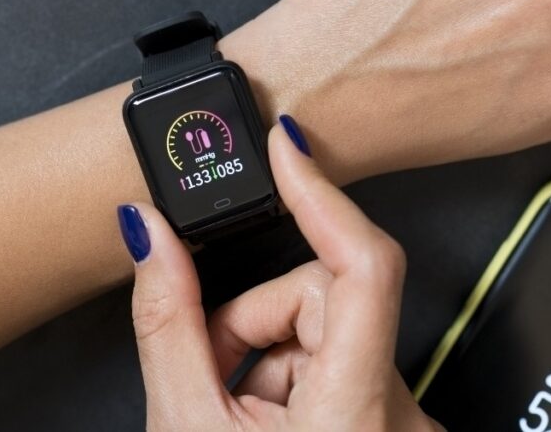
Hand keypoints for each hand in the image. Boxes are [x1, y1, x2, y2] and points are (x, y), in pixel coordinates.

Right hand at [119, 125, 440, 430]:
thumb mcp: (184, 425)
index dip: (320, 195)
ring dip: (275, 352)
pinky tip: (272, 417)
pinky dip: (300, 374)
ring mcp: (402, 418)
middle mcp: (397, 410)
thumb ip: (167, 322)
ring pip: (334, 327)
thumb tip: (149, 235)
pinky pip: (350, 359)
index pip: (363, 263)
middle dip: (259, 319)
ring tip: (239, 409)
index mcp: (352, 410)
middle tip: (216, 368)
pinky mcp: (394, 422)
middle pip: (328, 296)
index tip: (288, 147)